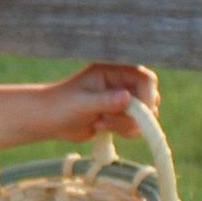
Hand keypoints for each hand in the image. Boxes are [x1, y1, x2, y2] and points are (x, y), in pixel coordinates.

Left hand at [33, 63, 158, 142]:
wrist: (51, 119)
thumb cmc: (62, 104)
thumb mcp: (82, 102)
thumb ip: (105, 100)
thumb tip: (127, 99)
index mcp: (115, 69)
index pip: (146, 79)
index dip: (148, 96)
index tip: (140, 113)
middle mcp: (123, 82)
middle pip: (150, 99)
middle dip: (134, 115)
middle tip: (108, 118)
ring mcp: (124, 99)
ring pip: (145, 116)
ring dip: (126, 125)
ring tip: (100, 122)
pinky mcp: (122, 115)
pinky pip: (137, 127)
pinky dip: (123, 131)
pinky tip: (100, 127)